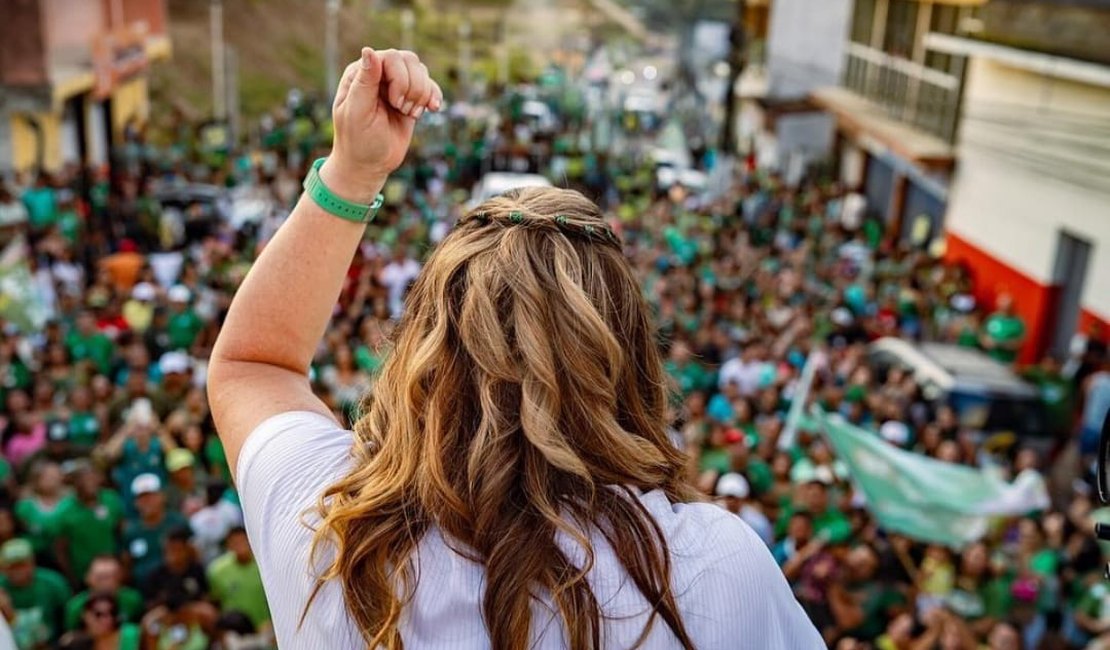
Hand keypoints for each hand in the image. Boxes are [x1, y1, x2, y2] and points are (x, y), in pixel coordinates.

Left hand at [322, 48, 442, 201]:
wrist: (369, 165)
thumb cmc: (358, 141)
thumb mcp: (357, 113)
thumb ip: (364, 82)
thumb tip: (369, 50)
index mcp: (360, 74)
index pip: (390, 57)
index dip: (399, 78)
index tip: (394, 102)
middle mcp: (378, 74)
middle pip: (409, 60)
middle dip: (412, 87)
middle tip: (401, 109)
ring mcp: (395, 86)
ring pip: (421, 71)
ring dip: (421, 94)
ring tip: (409, 113)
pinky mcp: (410, 99)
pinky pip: (430, 86)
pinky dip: (434, 96)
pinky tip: (432, 109)